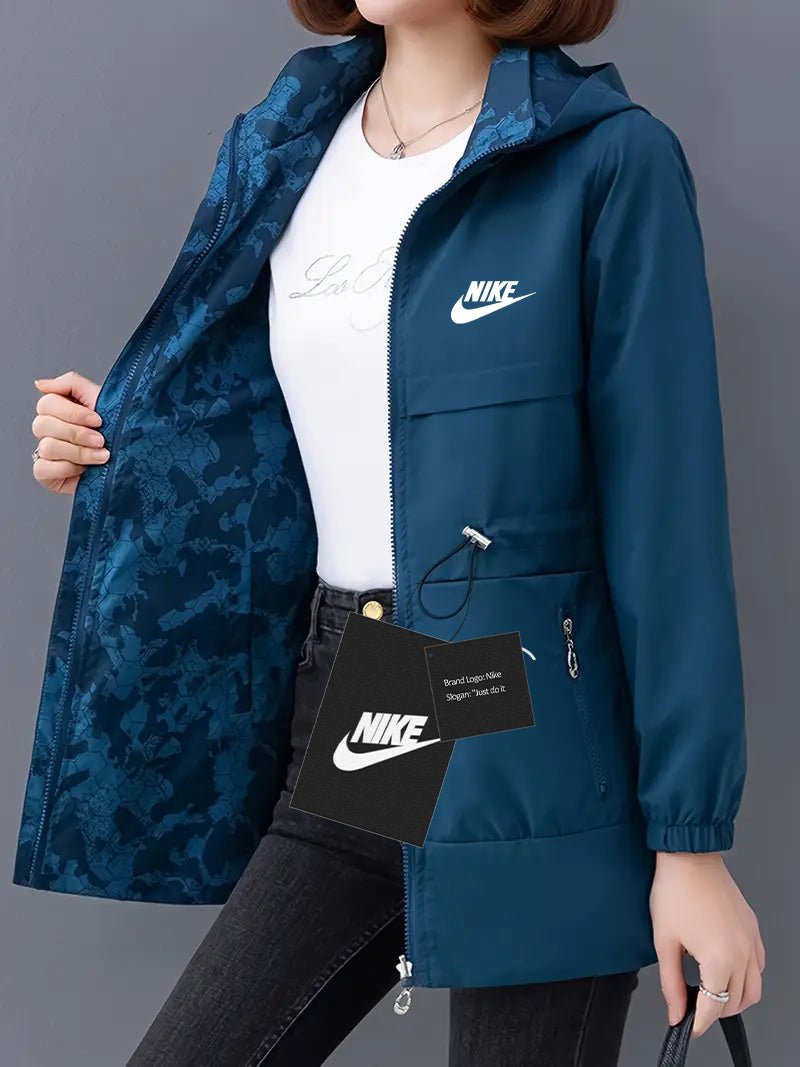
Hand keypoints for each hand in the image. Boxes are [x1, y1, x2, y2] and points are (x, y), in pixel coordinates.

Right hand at [32, 371, 107, 494]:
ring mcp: (46, 452)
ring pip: (47, 447)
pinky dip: (66, 469)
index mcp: (59, 410)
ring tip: (101, 456)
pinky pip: (42, 468)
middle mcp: (49, 430)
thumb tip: (41, 384)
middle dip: (77, 434)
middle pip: (43, 424)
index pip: (47, 403)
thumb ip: (72, 384)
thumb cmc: (119, 430)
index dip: (72, 413)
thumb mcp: (101, 400)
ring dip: (79, 453)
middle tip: (101, 440)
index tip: (98, 420)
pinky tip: (84, 470)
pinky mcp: (46, 474)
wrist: (134, 462)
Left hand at [650, 851, 764, 1037]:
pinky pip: (758, 965)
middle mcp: (741, 952)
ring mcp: (751, 940)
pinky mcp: (752, 928)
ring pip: (754, 988)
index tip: (688, 1027)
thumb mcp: (664, 941)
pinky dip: (746, 977)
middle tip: (693, 1008)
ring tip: (710, 993)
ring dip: (734, 998)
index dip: (698, 1022)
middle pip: (737, 1002)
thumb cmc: (675, 890)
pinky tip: (726, 971)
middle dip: (715, 1011)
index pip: (713, 1007)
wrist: (688, 857)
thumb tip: (676, 1011)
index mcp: (719, 958)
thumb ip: (671, 983)